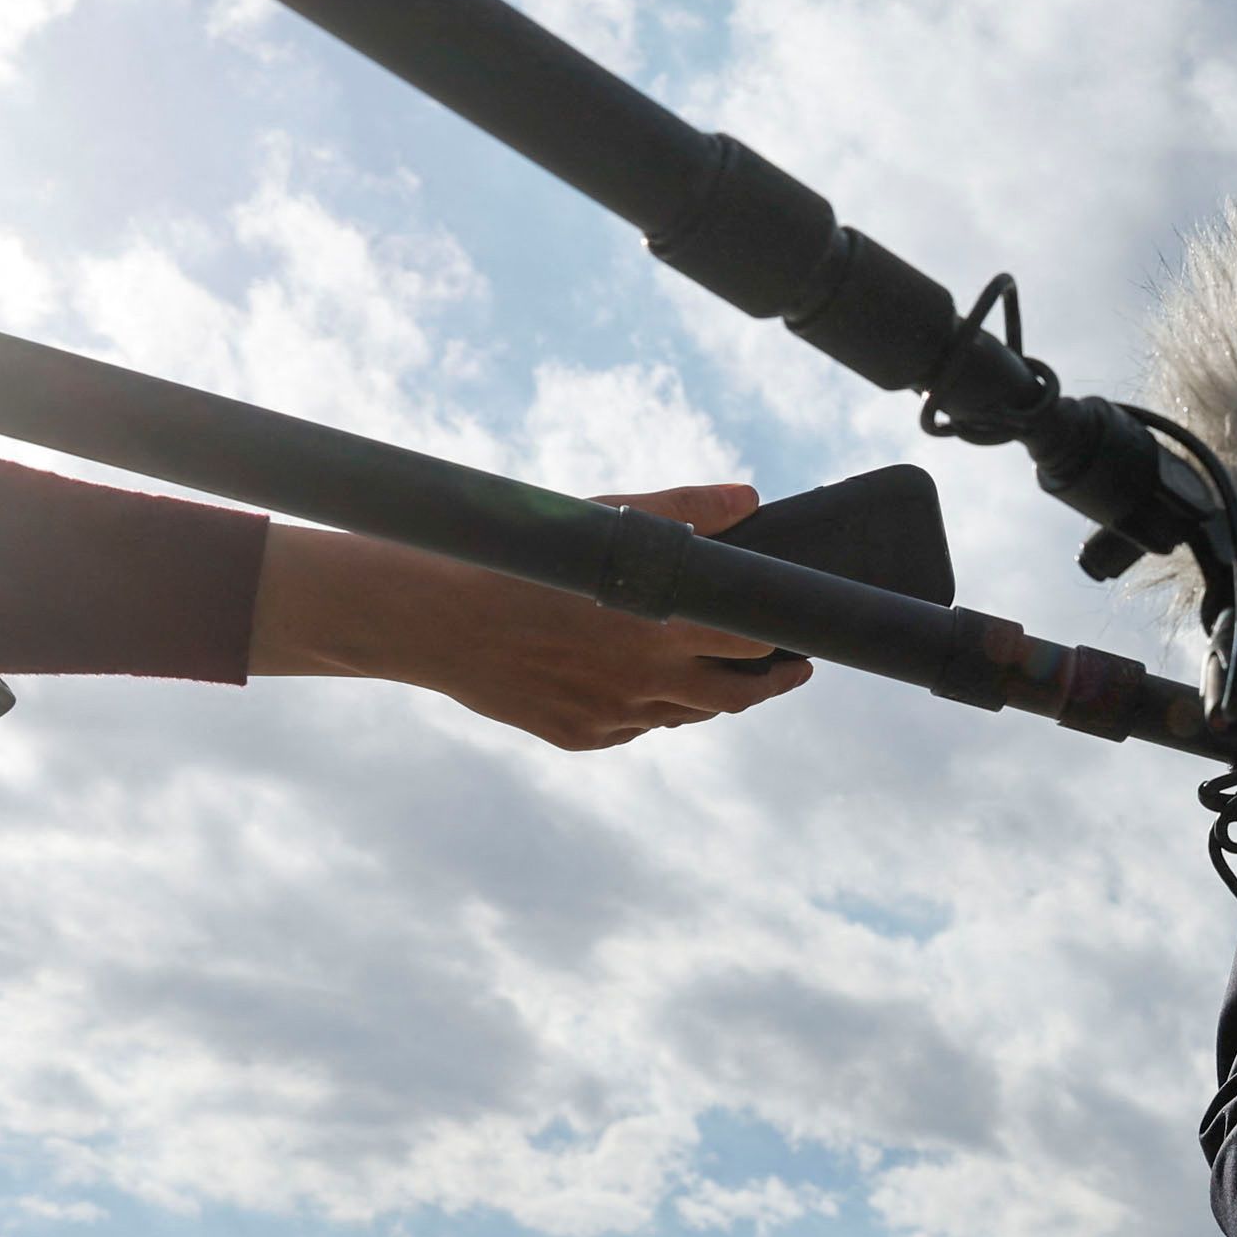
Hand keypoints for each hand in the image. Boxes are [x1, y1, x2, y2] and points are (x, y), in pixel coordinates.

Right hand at [249, 484, 815, 749]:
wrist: (432, 619)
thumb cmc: (521, 561)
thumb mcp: (604, 525)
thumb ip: (684, 513)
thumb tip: (749, 498)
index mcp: (662, 631)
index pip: (755, 647)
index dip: (785, 646)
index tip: (804, 642)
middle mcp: (646, 685)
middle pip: (735, 698)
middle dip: (766, 682)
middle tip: (785, 666)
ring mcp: (614, 719)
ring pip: (686, 716)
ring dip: (709, 695)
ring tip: (721, 671)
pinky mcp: (582, 738)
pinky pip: (635, 727)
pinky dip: (649, 706)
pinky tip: (641, 680)